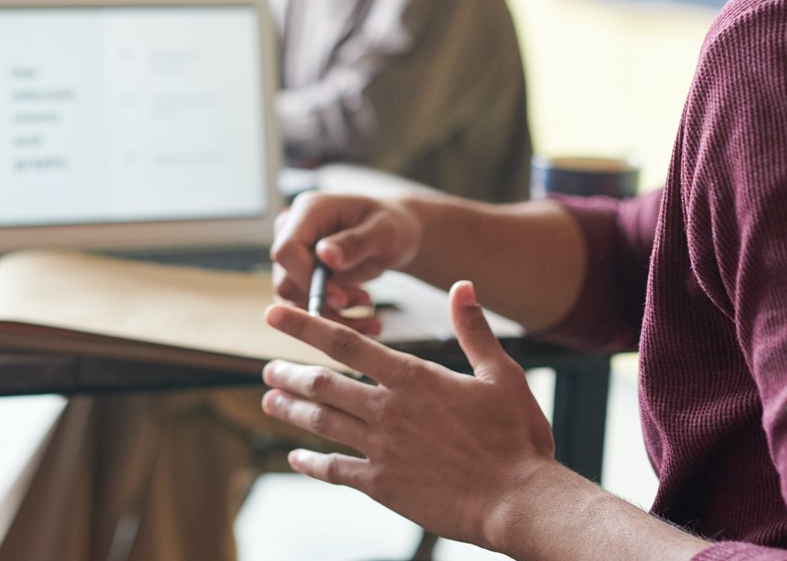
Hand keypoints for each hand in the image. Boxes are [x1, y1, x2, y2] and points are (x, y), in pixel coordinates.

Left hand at [260, 281, 558, 551]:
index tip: (273, 313)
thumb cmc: (516, 438)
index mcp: (412, 379)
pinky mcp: (383, 486)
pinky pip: (335, 470)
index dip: (304, 325)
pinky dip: (312, 462)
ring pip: (322, 422)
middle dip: (290, 373)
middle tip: (268, 368)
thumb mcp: (502, 374)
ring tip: (270, 400)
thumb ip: (474, 329)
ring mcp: (381, 449)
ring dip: (292, 409)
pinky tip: (297, 457)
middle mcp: (387, 410)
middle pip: (323, 384)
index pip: (345, 343)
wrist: (518, 501)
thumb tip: (462, 285)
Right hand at [271, 191, 422, 335]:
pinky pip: (305, 308)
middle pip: (286, 280)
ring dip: (331, 314)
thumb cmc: (391, 226)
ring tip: (369, 308)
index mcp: (308, 211)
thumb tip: (325, 256)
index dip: (307, 279)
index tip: (341, 298)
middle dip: (324, 301)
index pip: (287, 250)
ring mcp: (294, 256)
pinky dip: (333, 319)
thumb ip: (355, 242)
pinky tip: (364, 319)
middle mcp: (292, 232)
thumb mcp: (384, 232)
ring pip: (294, 300)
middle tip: (365, 302)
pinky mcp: (300, 277)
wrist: (393, 236)